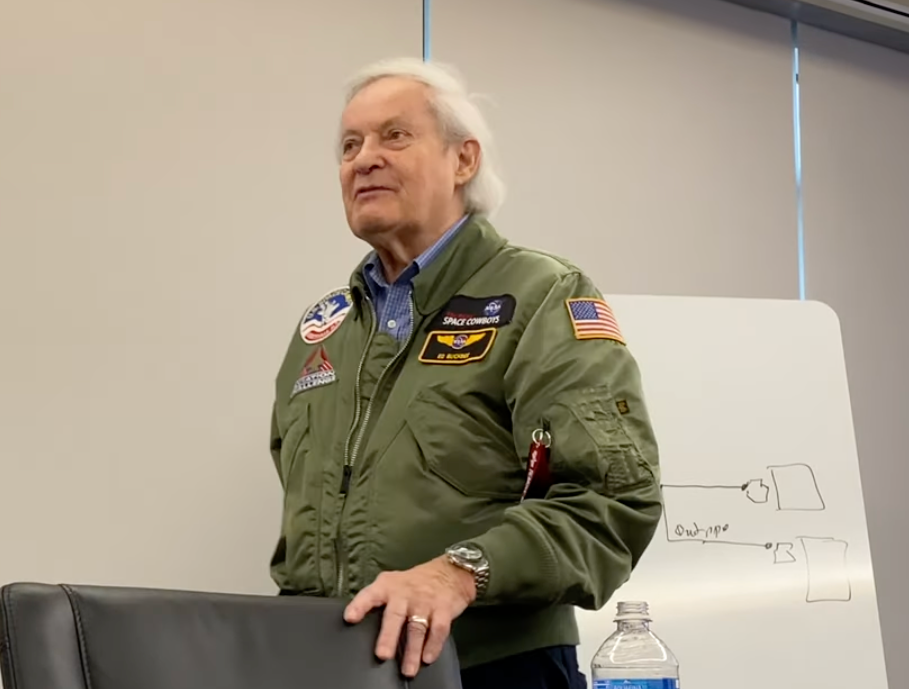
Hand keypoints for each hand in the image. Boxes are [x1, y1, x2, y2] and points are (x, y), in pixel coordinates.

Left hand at [343, 555, 475, 676]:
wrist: (449, 572)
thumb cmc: (414, 583)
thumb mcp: (393, 583)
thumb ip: (378, 600)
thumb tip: (358, 623)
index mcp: (388, 587)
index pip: (370, 595)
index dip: (360, 606)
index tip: (350, 618)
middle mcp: (405, 594)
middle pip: (395, 616)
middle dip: (388, 636)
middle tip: (382, 655)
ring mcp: (424, 602)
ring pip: (417, 628)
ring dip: (412, 650)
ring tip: (408, 669)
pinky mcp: (443, 609)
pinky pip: (438, 629)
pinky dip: (433, 645)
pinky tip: (428, 658)